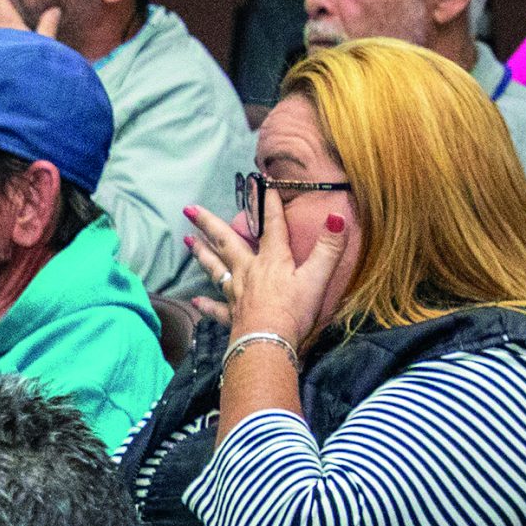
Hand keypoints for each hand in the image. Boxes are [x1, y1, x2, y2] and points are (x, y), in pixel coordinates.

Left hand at [181, 192, 349, 351]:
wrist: (267, 344)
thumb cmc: (293, 311)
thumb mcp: (318, 276)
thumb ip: (329, 247)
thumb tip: (337, 216)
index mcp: (272, 260)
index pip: (271, 225)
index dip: (268, 203)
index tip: (260, 181)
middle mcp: (248, 272)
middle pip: (225, 242)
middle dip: (208, 224)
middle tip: (189, 210)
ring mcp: (236, 294)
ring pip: (215, 269)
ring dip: (202, 255)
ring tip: (188, 242)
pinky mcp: (231, 316)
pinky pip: (215, 309)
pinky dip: (206, 305)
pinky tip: (195, 302)